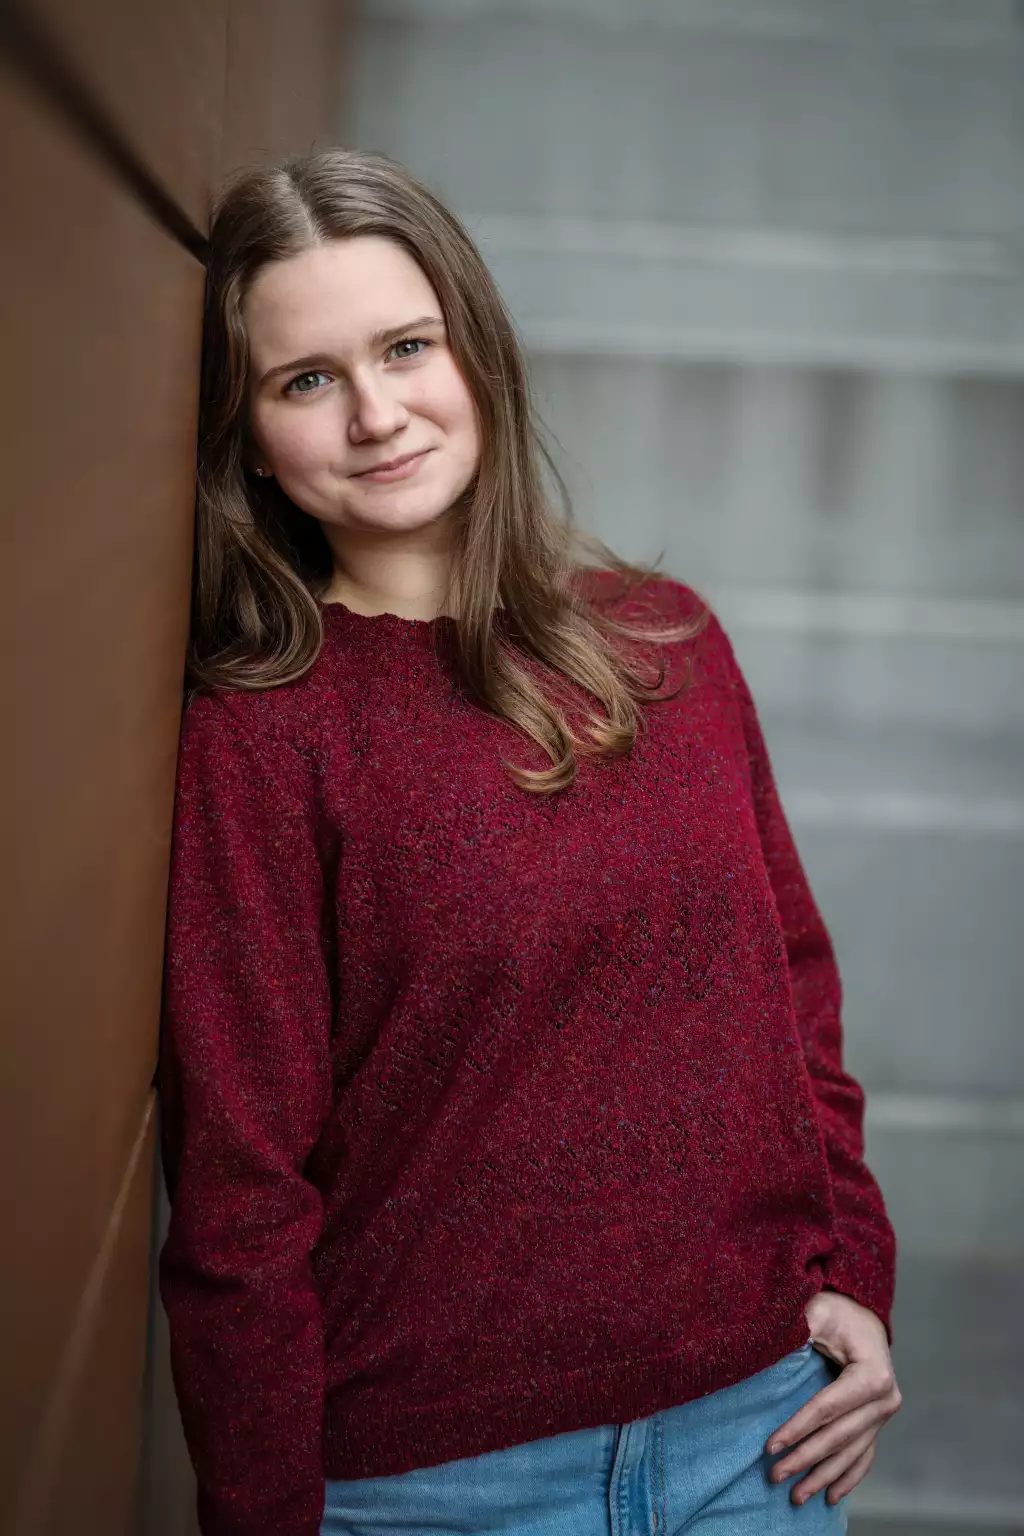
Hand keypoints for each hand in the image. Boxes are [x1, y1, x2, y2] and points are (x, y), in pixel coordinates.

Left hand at [765, 1289, 901, 1506]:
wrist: (862, 1312)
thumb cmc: (837, 1310)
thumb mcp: (817, 1311)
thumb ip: (799, 1327)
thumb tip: (767, 1344)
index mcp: (873, 1374)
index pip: (828, 1408)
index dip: (798, 1428)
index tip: (770, 1446)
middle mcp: (885, 1399)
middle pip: (839, 1436)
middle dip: (805, 1458)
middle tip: (774, 1476)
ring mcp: (884, 1414)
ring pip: (851, 1453)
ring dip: (823, 1477)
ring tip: (796, 1497)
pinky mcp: (878, 1421)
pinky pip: (865, 1455)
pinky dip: (848, 1477)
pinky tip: (830, 1495)